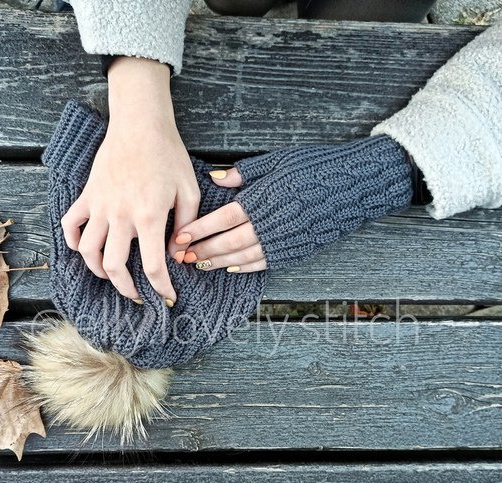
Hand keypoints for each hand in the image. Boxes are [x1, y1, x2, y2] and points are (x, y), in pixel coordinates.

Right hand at [60, 57, 199, 303]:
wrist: (141, 125)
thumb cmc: (169, 155)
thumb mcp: (188, 190)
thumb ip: (185, 225)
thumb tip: (177, 253)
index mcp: (149, 217)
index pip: (154, 266)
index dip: (161, 287)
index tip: (168, 296)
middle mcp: (121, 217)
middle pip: (115, 266)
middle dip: (127, 288)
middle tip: (137, 295)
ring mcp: (100, 206)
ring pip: (88, 251)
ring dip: (98, 270)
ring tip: (110, 276)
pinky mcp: (88, 195)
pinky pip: (71, 223)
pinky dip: (72, 240)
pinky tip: (82, 248)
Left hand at [175, 136, 412, 272]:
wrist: (354, 185)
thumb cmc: (315, 167)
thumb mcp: (278, 161)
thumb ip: (245, 174)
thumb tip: (215, 179)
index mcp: (263, 199)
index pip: (222, 219)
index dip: (199, 230)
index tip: (180, 237)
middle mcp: (271, 224)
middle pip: (228, 243)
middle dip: (203, 251)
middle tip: (183, 258)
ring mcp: (285, 240)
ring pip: (244, 257)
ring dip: (219, 262)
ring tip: (200, 265)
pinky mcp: (296, 250)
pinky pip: (265, 263)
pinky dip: (245, 267)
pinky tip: (231, 268)